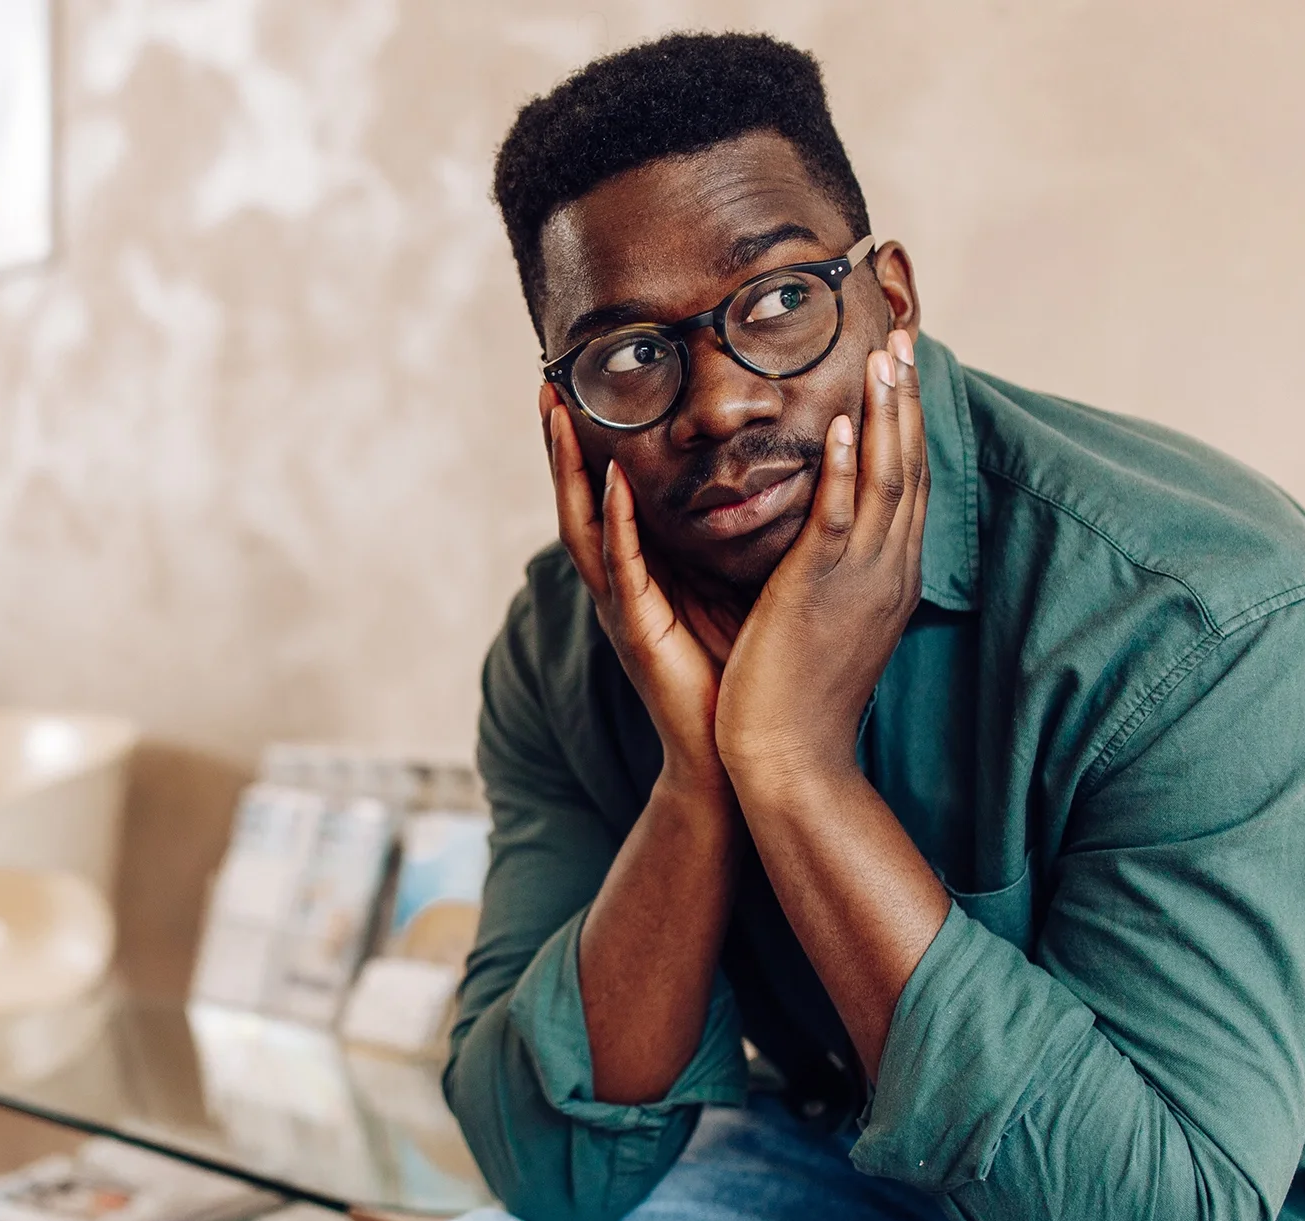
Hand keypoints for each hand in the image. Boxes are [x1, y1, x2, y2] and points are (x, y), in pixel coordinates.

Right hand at [544, 384, 739, 793]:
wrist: (741, 751)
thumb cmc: (741, 671)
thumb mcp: (732, 586)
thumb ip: (726, 538)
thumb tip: (759, 473)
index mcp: (639, 574)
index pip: (603, 496)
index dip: (584, 446)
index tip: (577, 391)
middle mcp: (618, 586)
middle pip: (575, 501)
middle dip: (557, 445)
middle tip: (545, 385)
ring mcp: (621, 608)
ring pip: (582, 526)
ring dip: (567, 470)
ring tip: (557, 416)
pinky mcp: (638, 631)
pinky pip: (622, 568)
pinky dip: (616, 523)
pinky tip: (613, 483)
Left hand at [716, 331, 929, 789]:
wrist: (792, 759)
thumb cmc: (799, 694)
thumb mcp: (829, 619)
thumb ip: (833, 572)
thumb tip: (825, 539)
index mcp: (889, 574)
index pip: (906, 481)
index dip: (908, 420)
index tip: (906, 366)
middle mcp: (888, 569)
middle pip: (907, 468)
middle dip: (909, 399)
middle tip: (908, 332)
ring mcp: (860, 580)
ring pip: (883, 482)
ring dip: (885, 415)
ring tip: (888, 355)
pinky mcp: (820, 593)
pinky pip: (836, 520)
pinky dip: (841, 470)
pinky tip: (839, 425)